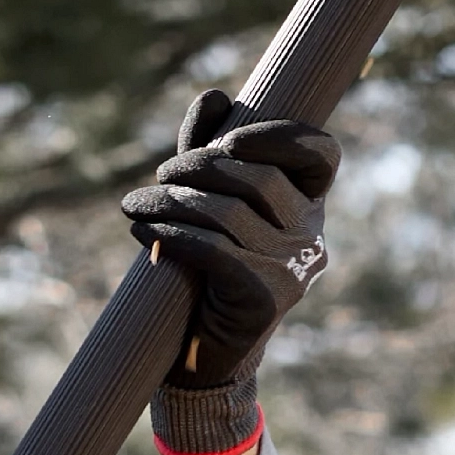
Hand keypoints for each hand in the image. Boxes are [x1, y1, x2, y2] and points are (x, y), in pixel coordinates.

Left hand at [122, 90, 337, 451]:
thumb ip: (213, 152)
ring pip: (230, 213)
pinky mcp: (264, 298)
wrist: (206, 358)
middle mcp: (311, 237)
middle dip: (199, 167)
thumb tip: (216, 96)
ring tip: (134, 205)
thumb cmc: (207, 274)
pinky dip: (172, 235)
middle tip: (159, 175)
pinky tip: (143, 232)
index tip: (226, 141)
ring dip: (172, 202)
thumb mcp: (212, 205)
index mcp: (309, 207)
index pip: (320, 153)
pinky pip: (214, 251)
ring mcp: (292, 270)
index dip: (279, 134)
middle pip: (259, 177)